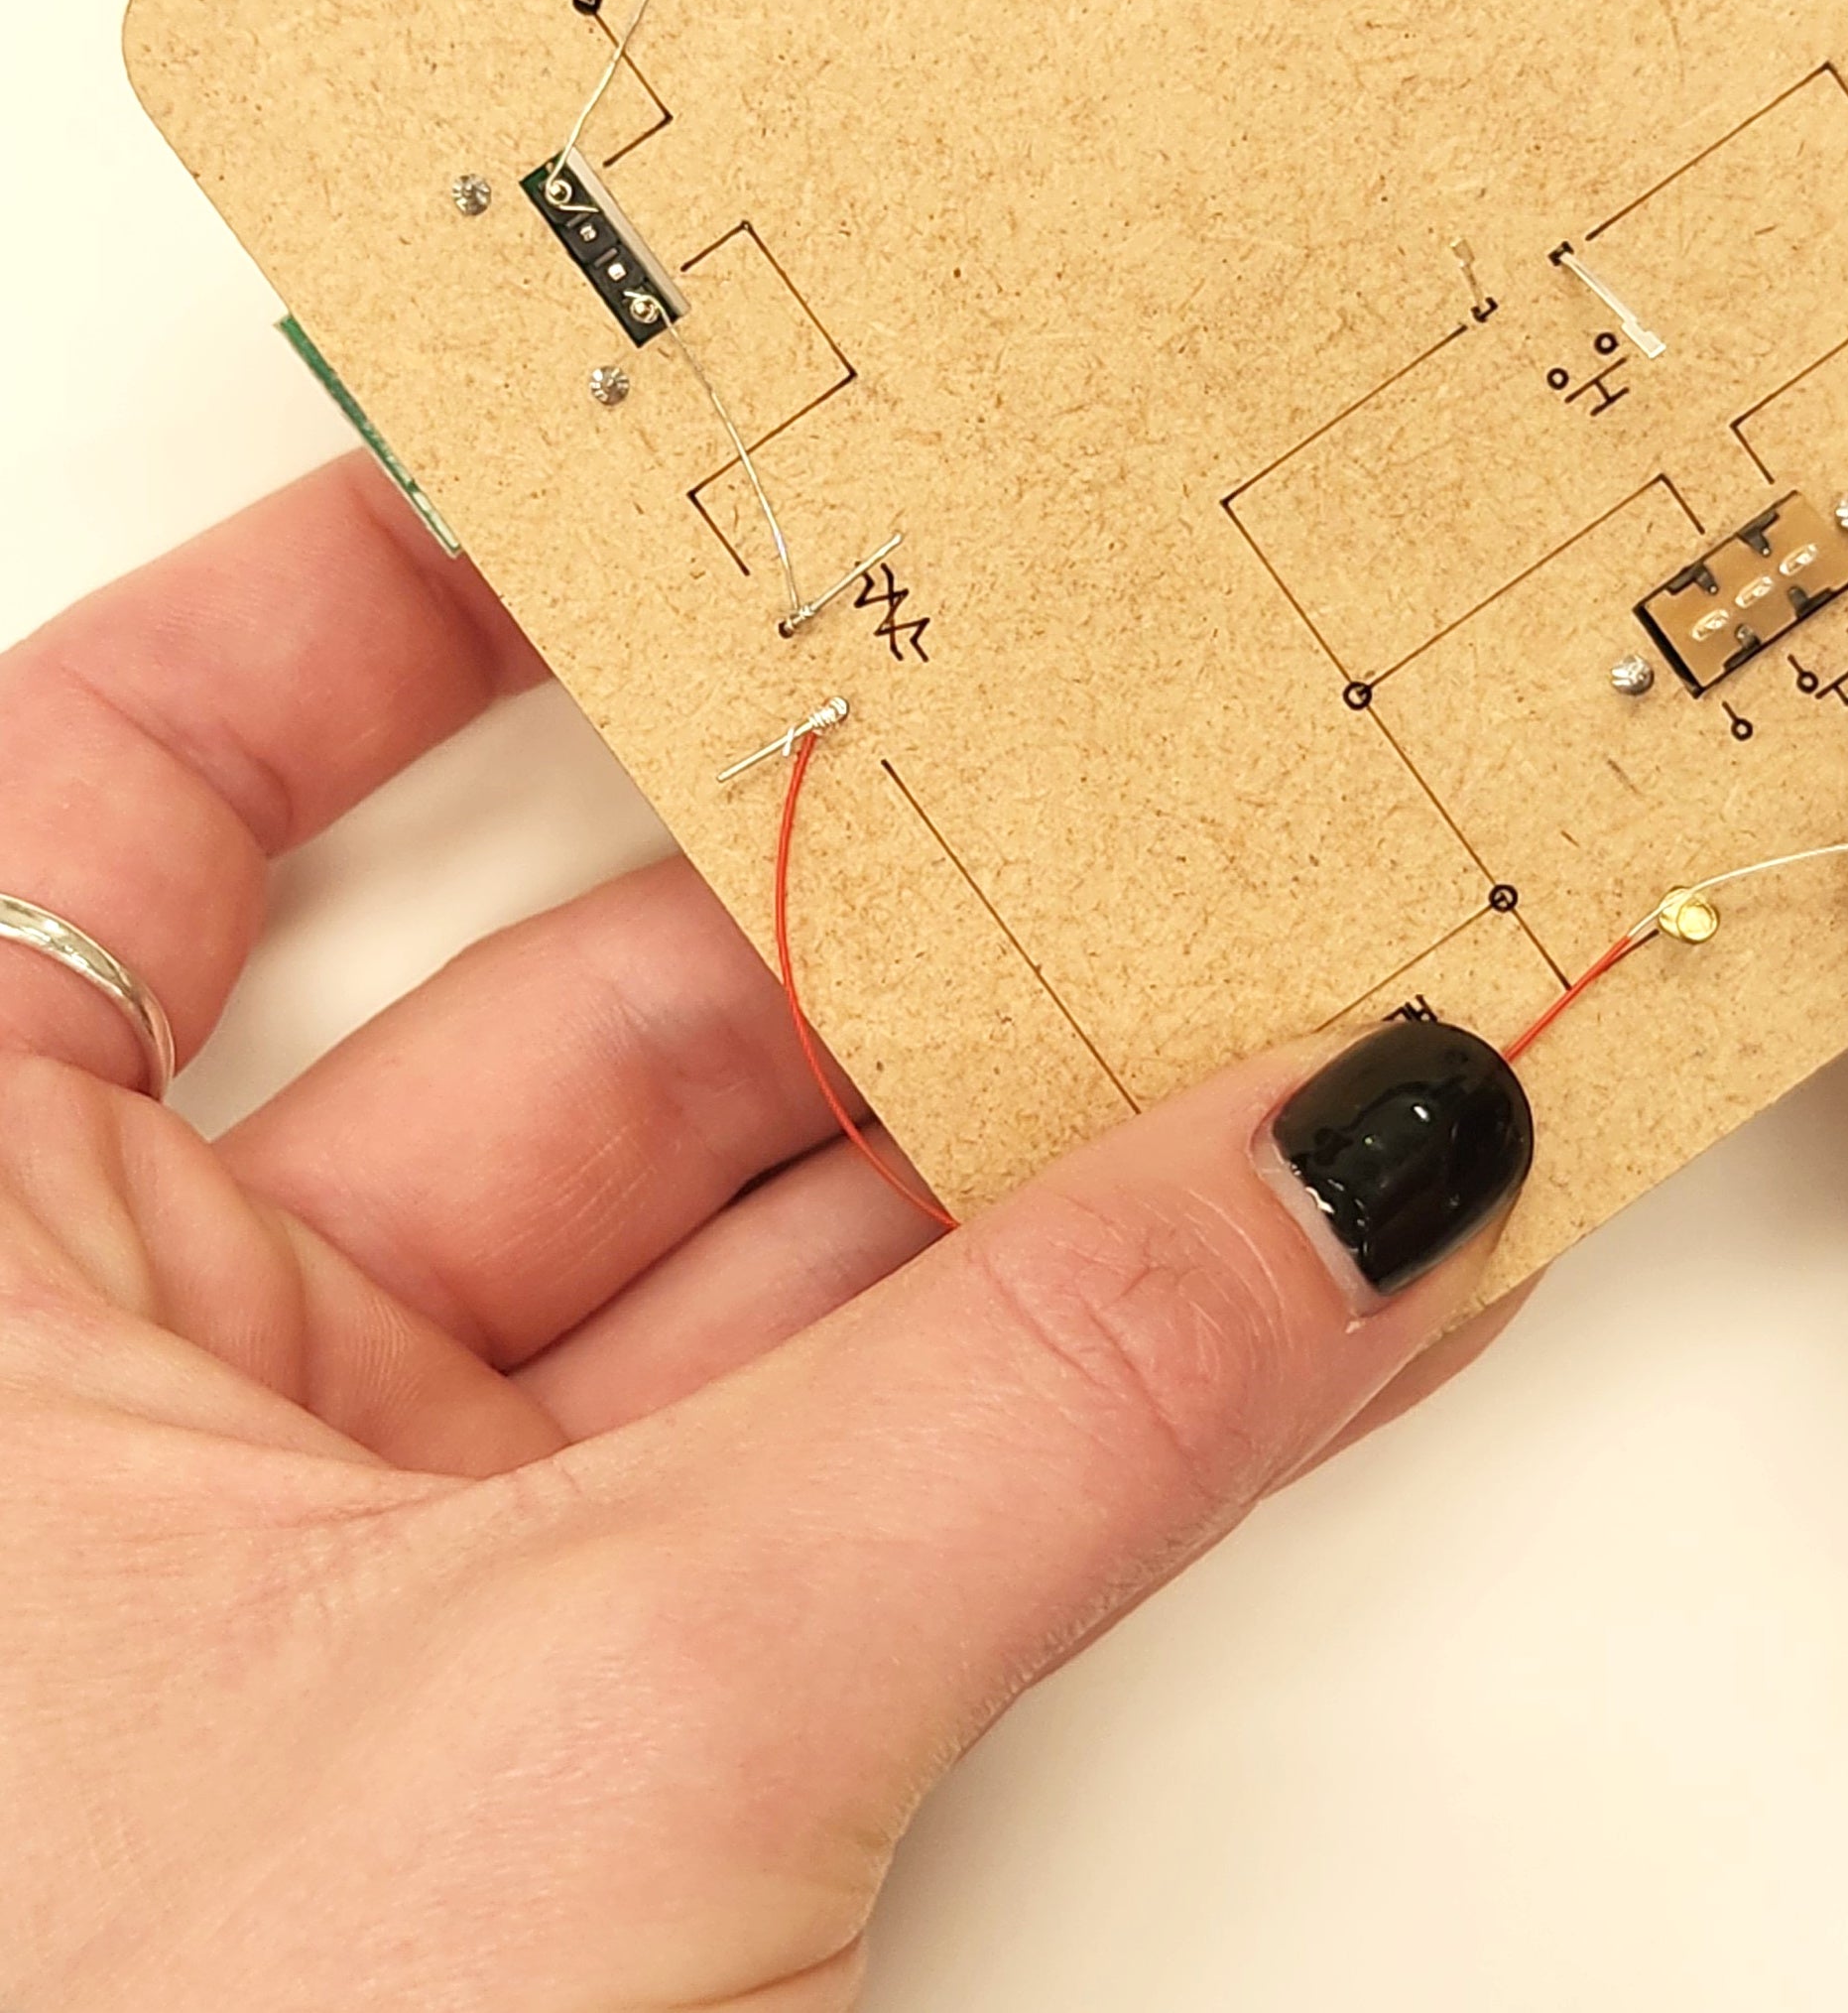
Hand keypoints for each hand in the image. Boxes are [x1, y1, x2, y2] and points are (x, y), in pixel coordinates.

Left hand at [0, 456, 1532, 2009]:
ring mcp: (344, 1578)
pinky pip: (841, 1472)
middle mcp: (102, 1388)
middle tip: (1139, 736)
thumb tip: (1364, 1168)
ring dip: (1042, 1154)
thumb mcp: (602, 1727)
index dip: (414, 577)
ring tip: (1304, 987)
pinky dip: (1058, 1380)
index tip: (674, 458)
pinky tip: (1274, 1263)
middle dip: (887, 893)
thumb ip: (1037, 1418)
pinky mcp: (544, 1747)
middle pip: (555, 1014)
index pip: (153, 764)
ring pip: (747, 1265)